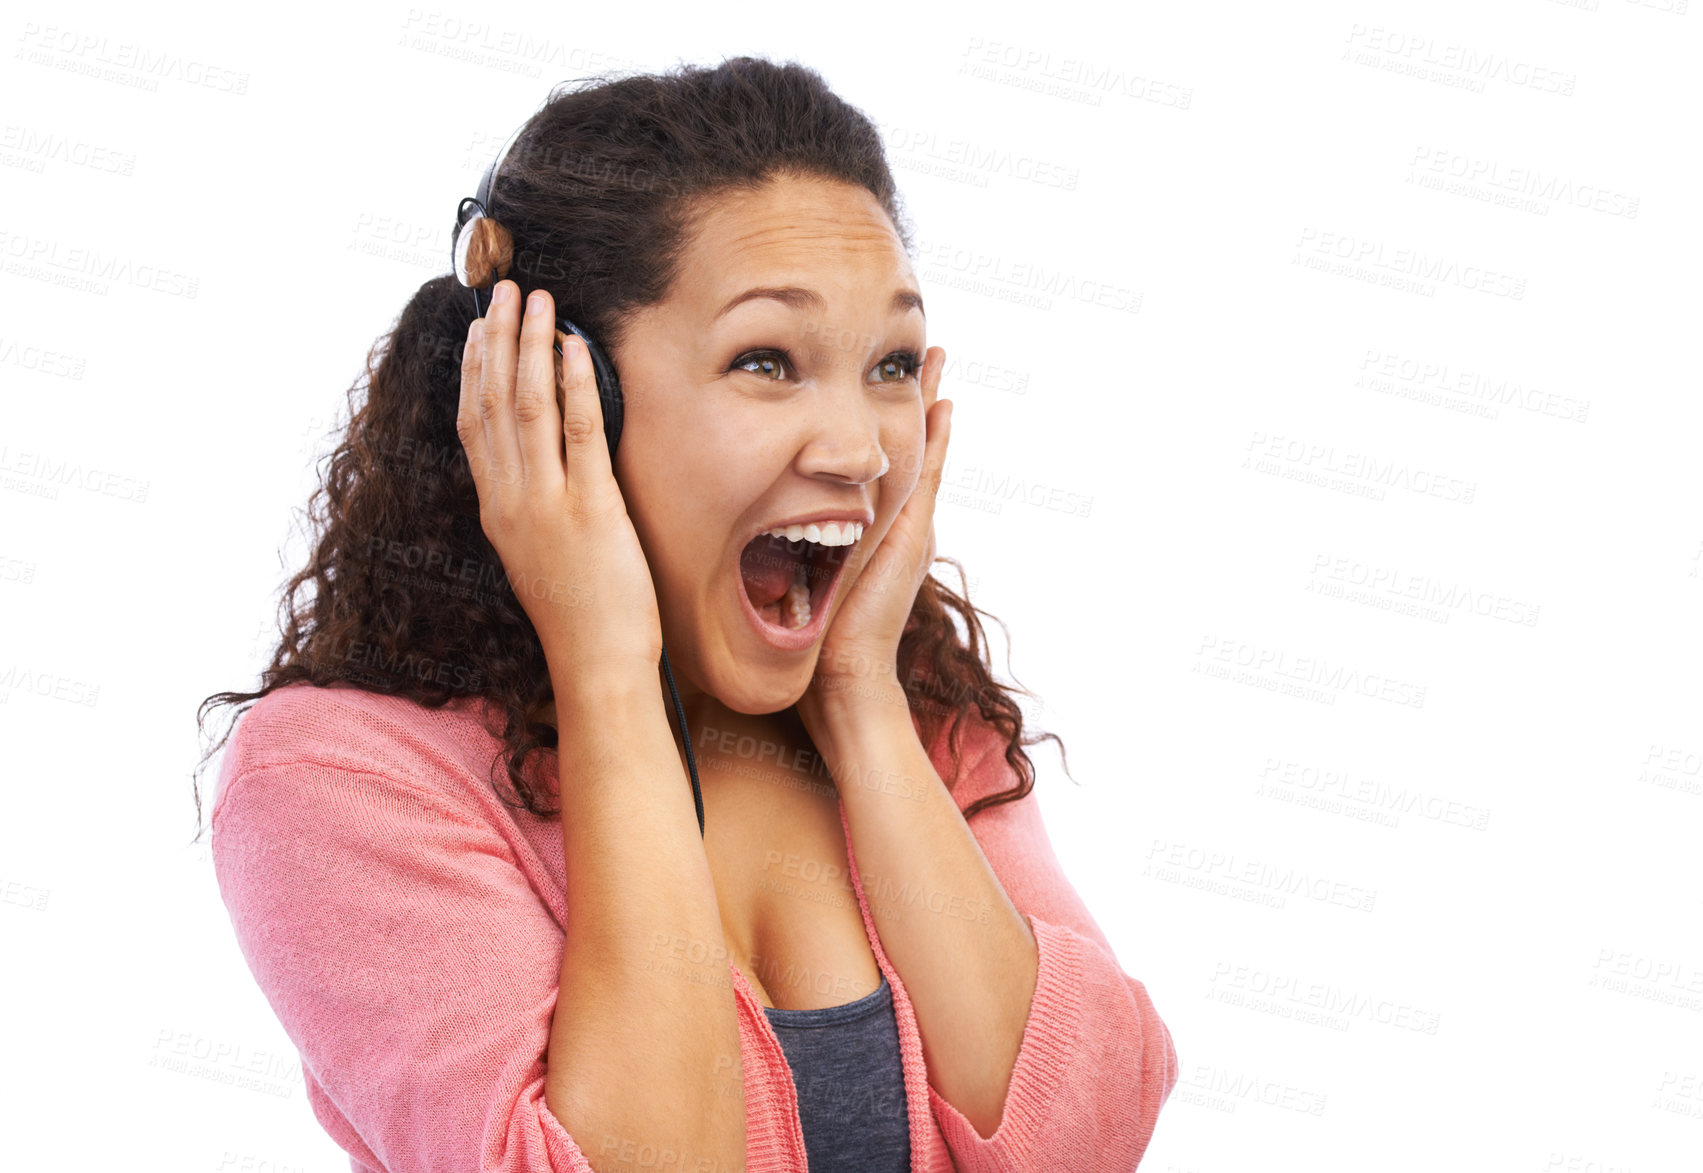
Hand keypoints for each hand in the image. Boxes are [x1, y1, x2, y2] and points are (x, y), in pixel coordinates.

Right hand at [457, 281, 662, 690]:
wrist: (596, 663)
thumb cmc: (580, 615)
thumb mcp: (540, 554)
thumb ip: (535, 507)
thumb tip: (546, 463)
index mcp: (498, 511)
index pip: (473, 425)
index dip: (474, 370)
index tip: (480, 328)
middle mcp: (512, 501)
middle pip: (493, 403)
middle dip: (500, 340)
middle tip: (506, 292)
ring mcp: (547, 504)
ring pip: (528, 406)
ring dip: (533, 346)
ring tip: (539, 301)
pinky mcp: (590, 508)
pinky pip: (579, 431)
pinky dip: (575, 383)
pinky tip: (576, 348)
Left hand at [797, 347, 952, 733]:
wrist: (842, 679)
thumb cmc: (808, 639)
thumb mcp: (787, 580)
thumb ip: (775, 555)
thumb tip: (737, 534)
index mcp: (866, 532)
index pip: (872, 464)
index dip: (872, 421)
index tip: (867, 378)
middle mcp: (894, 524)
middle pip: (904, 444)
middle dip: (906, 398)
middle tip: (919, 350)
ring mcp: (910, 528)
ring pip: (922, 450)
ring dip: (928, 403)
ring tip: (938, 358)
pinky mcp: (915, 536)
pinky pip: (930, 474)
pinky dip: (939, 439)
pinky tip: (944, 402)